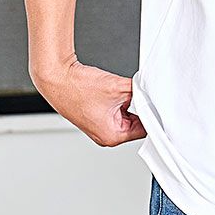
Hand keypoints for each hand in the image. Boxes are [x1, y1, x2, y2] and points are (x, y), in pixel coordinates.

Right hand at [32, 58, 146, 146]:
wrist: (57, 78)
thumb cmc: (78, 88)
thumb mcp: (118, 87)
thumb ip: (139, 91)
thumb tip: (149, 92)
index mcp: (113, 136)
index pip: (144, 129)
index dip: (152, 114)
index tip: (157, 103)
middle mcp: (106, 136)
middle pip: (136, 123)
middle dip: (140, 106)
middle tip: (140, 92)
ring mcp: (100, 127)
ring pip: (126, 115)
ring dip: (129, 102)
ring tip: (121, 90)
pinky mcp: (95, 117)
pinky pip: (116, 110)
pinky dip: (119, 100)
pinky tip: (115, 90)